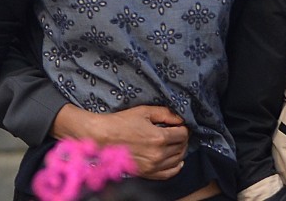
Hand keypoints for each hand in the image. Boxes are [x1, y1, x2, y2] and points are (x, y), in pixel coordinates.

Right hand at [68, 105, 187, 179]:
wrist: (102, 137)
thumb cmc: (121, 122)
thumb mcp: (145, 112)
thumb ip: (166, 114)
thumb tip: (180, 119)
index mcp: (159, 138)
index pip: (183, 134)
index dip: (184, 128)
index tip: (180, 125)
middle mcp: (158, 154)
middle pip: (182, 147)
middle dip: (183, 139)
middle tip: (178, 133)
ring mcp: (152, 166)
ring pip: (177, 160)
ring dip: (180, 151)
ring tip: (176, 144)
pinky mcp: (146, 173)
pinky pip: (167, 174)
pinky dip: (175, 168)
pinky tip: (177, 161)